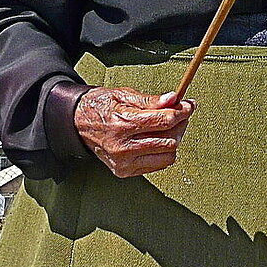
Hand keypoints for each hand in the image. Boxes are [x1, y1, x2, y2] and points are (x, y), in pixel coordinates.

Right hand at [74, 87, 195, 177]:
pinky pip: (158, 165)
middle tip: (180, 113)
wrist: (76, 124)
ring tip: (168, 127)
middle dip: (180, 124)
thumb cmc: (100, 106)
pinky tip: (156, 140)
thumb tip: (174, 100)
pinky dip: (163, 152)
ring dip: (173, 140)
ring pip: (168, 155)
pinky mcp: (124, 172)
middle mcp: (123, 147)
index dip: (182, 111)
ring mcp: (124, 162)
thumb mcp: (123, 95)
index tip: (190, 105)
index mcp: (122, 123)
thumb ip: (150, 100)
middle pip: (170, 139)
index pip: (164, 120)